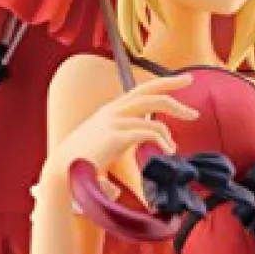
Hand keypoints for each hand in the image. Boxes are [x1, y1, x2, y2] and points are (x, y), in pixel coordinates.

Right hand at [41, 72, 198, 184]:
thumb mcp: (102, 146)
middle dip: (173, 89)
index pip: (140, 90)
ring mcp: (113, 121)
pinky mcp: (116, 136)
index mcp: (110, 111)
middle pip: (149, 93)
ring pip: (152, 110)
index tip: (183, 80)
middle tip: (192, 95)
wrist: (61, 173)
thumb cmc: (80, 164)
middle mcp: (112, 111)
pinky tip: (167, 152)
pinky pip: (148, 132)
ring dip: (169, 127)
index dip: (163, 83)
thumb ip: (120, 142)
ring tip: (175, 147)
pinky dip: (162, 141)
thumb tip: (141, 151)